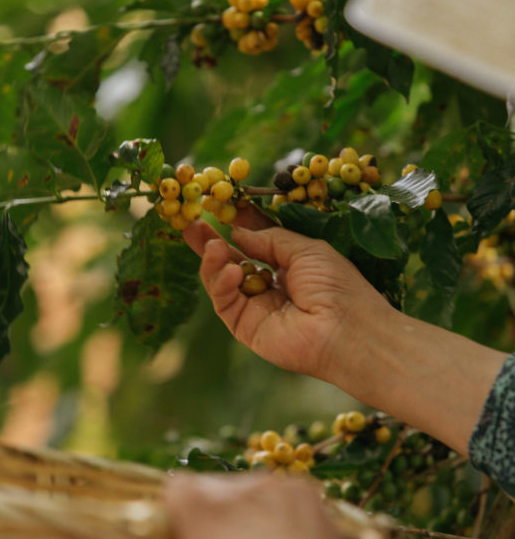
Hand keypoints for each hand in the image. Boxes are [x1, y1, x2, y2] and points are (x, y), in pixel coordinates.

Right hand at [183, 210, 389, 386]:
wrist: (347, 330)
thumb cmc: (337, 286)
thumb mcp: (306, 249)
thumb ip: (270, 239)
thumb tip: (238, 233)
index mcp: (289, 266)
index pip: (254, 244)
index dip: (237, 227)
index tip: (217, 208)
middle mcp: (270, 286)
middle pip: (232, 261)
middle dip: (210, 243)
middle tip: (190, 224)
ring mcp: (256, 308)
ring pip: (222, 281)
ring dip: (213, 261)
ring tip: (211, 244)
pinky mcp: (245, 327)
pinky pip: (224, 302)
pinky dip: (220, 283)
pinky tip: (229, 271)